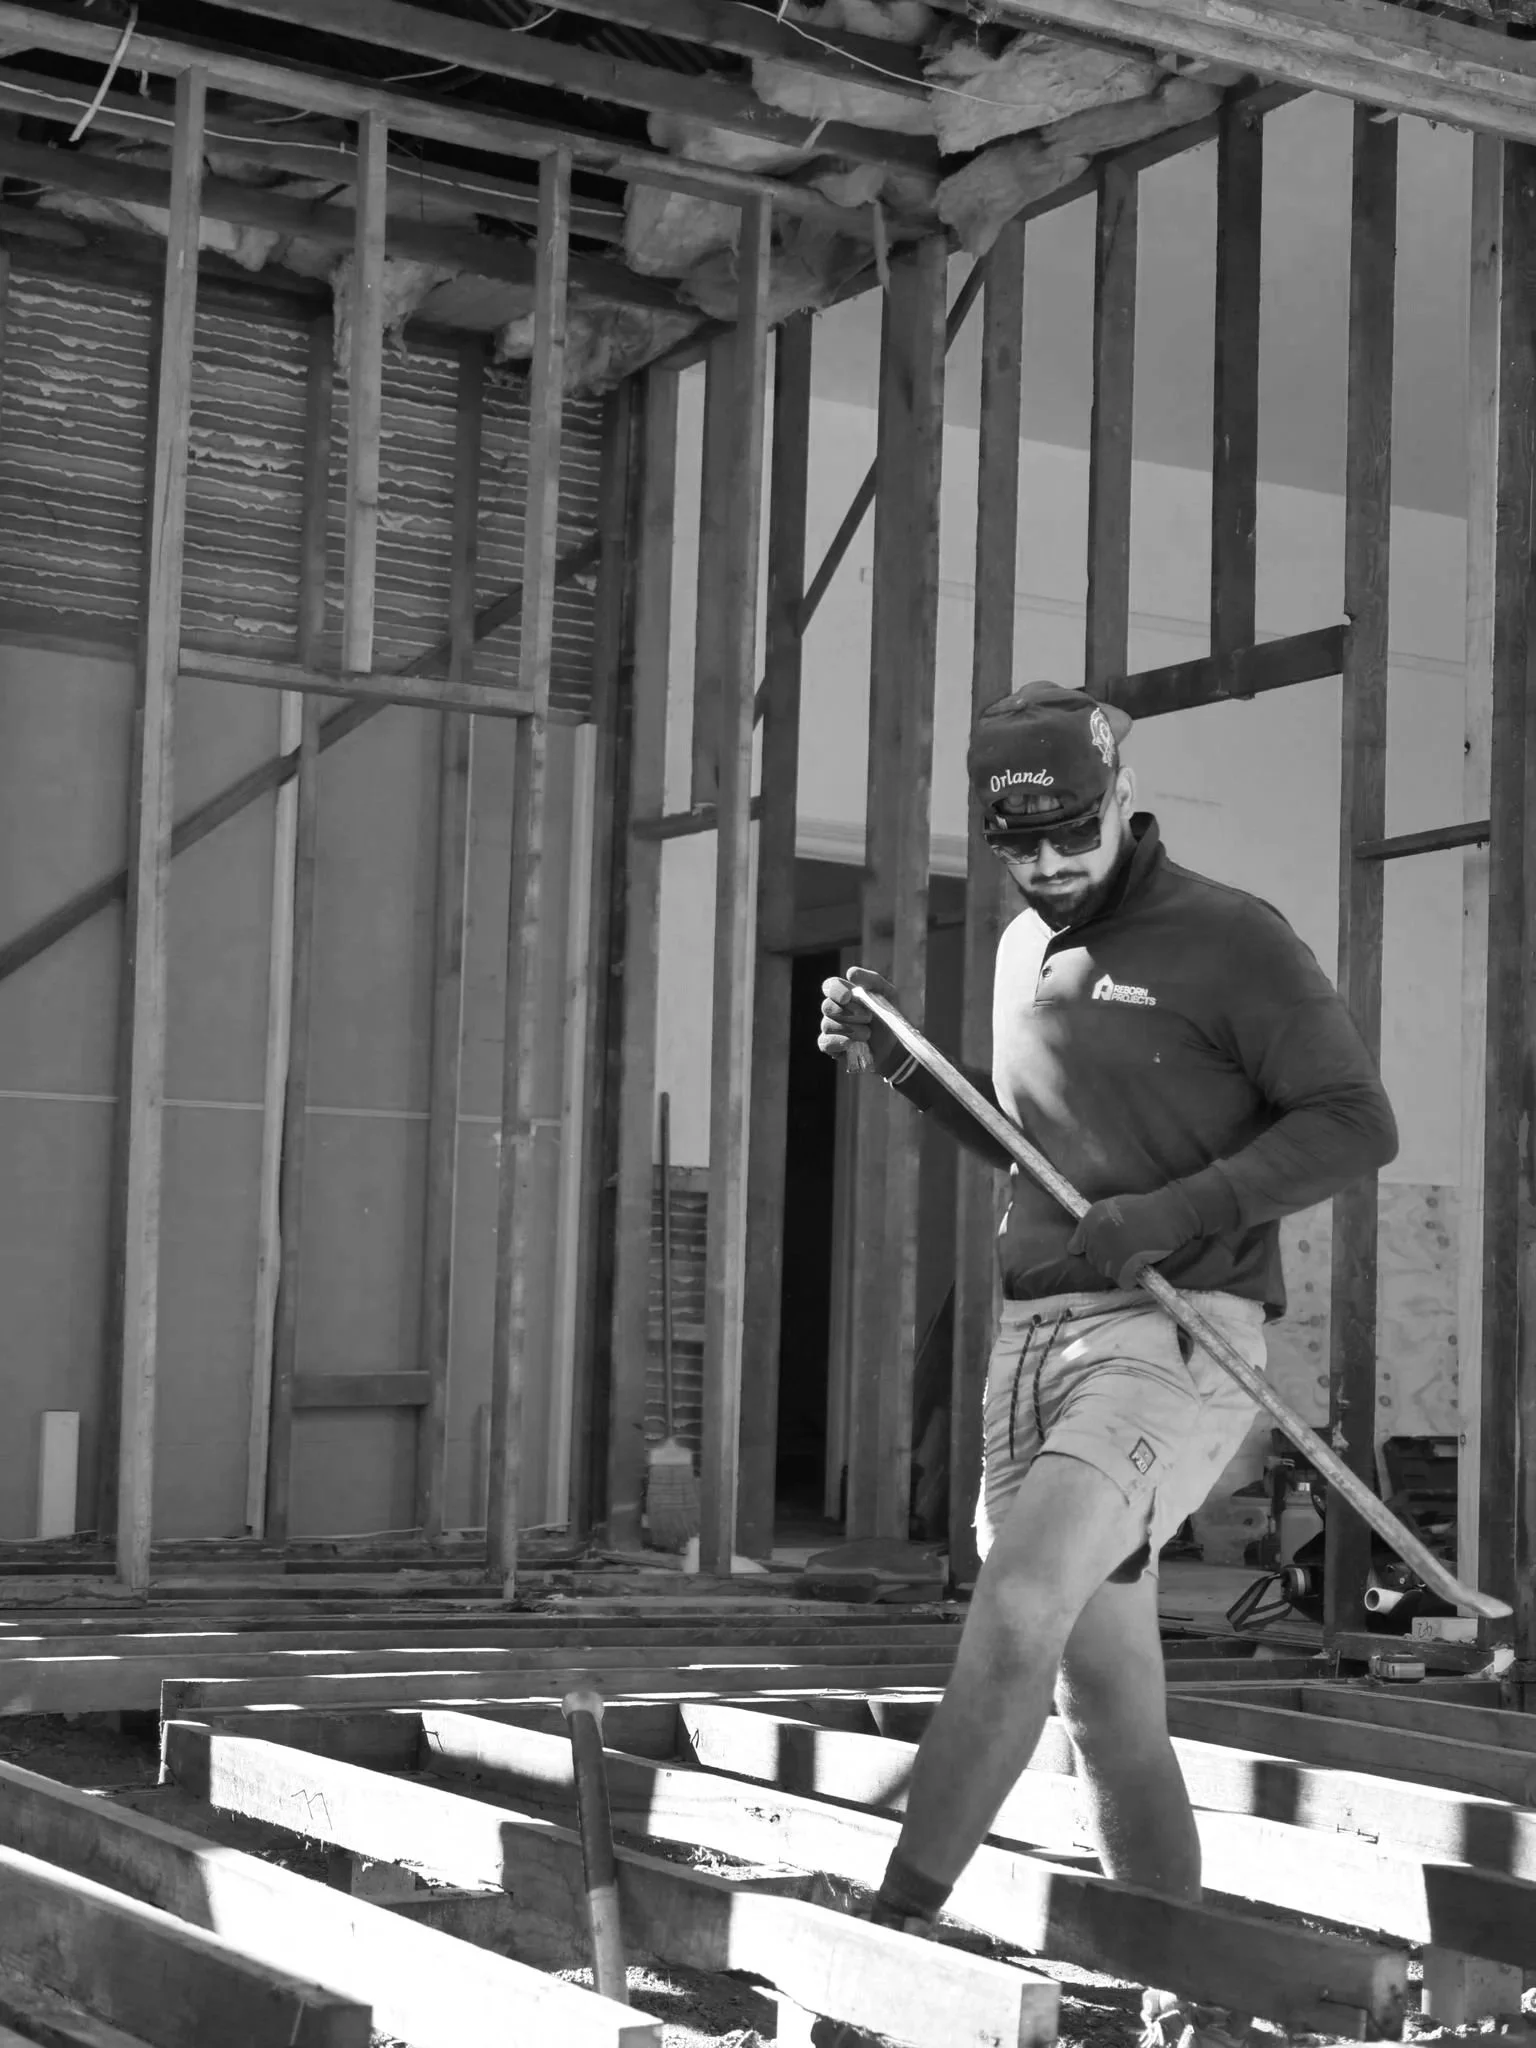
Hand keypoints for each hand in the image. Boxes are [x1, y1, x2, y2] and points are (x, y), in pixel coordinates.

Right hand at [818, 965, 900, 1067]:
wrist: (896, 1045)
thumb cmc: (890, 1017)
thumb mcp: (888, 994)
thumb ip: (871, 980)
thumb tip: (850, 973)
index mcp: (845, 994)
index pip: (830, 986)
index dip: (835, 990)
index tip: (848, 996)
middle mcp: (835, 1010)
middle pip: (827, 1007)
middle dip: (849, 1013)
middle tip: (868, 1017)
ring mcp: (832, 1029)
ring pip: (827, 1025)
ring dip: (849, 1029)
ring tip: (867, 1034)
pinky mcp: (832, 1047)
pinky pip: (824, 1043)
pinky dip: (837, 1042)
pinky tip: (851, 1043)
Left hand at [1067, 1183, 1203, 1289]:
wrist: (1168, 1213)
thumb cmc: (1144, 1209)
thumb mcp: (1111, 1208)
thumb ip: (1093, 1225)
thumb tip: (1073, 1249)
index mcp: (1091, 1219)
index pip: (1077, 1246)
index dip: (1091, 1249)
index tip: (1105, 1248)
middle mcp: (1095, 1235)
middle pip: (1094, 1261)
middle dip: (1108, 1258)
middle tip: (1127, 1248)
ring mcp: (1109, 1251)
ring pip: (1107, 1272)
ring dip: (1119, 1269)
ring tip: (1135, 1256)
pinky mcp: (1124, 1264)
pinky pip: (1122, 1281)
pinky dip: (1130, 1278)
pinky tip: (1139, 1267)